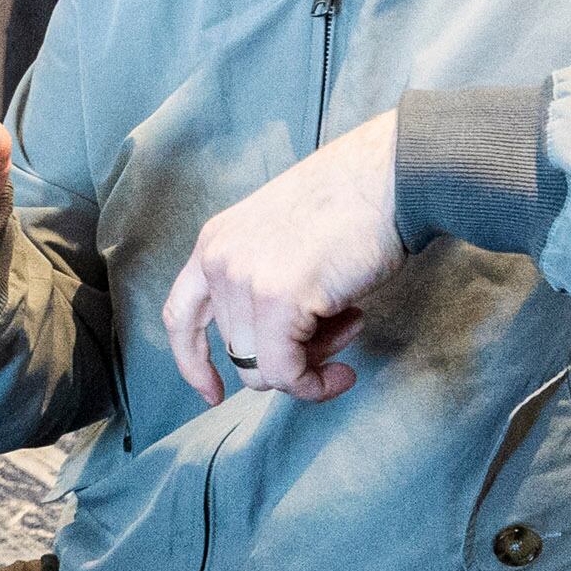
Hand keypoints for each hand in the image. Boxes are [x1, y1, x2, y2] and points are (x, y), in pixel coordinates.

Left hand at [161, 110, 402, 407]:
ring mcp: (244, 280)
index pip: (181, 315)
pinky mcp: (279, 300)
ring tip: (349, 321)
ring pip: (260, 367)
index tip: (212, 393)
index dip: (191, 360)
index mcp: (214, 242)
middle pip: (236, 349)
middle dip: (288, 354)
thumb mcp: (282, 240)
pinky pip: (285, 371)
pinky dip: (313, 385)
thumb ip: (264, 286)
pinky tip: (344, 374)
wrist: (389, 177)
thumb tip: (274, 354)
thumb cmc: (353, 206)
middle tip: (338, 328)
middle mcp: (218, 260)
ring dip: (310, 363)